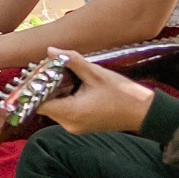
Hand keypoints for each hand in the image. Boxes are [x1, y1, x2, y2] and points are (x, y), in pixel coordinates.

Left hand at [37, 48, 152, 134]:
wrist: (144, 113)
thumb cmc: (123, 94)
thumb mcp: (96, 74)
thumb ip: (72, 61)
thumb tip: (51, 50)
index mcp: (71, 113)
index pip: (39, 104)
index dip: (34, 89)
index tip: (36, 74)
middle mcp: (69, 124)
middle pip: (45, 106)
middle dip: (45, 88)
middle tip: (49, 69)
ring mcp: (75, 127)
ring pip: (55, 108)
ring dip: (56, 93)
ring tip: (62, 75)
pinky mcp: (81, 125)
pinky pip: (65, 112)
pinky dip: (65, 99)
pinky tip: (73, 85)